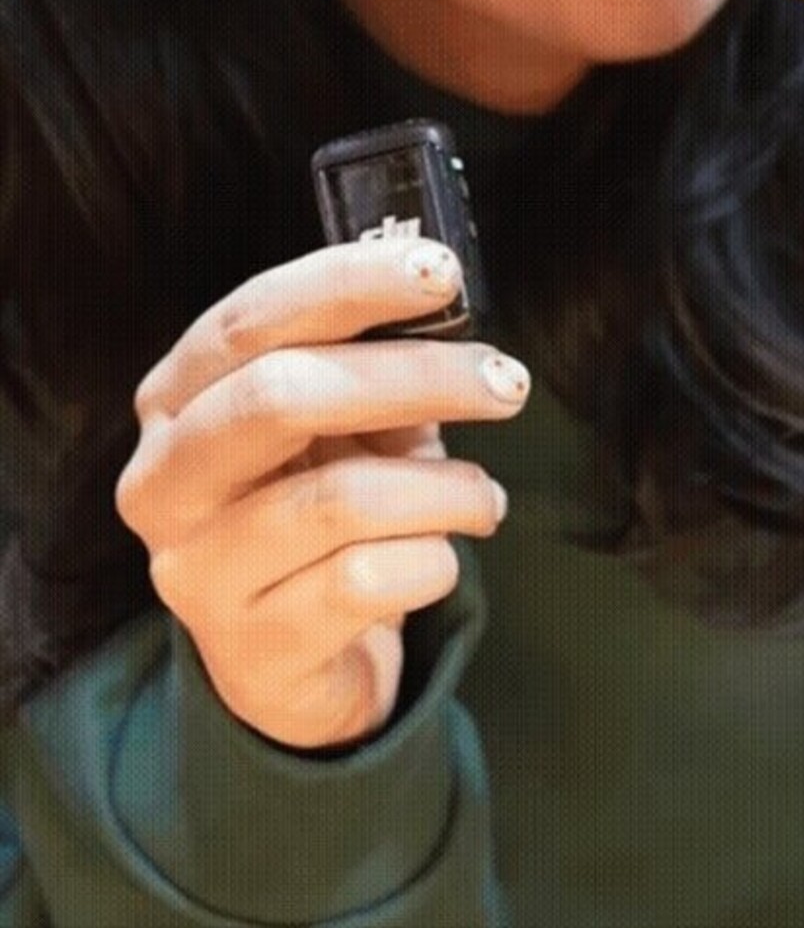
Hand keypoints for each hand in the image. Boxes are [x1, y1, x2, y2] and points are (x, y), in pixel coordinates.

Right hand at [115, 237, 528, 748]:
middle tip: (504, 381)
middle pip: (280, 395)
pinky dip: (430, 560)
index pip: (251, 317)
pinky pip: (364, 583)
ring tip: (483, 496)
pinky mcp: (251, 653)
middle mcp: (163, 481)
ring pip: (337, 500)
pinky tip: (444, 557)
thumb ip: (368, 360)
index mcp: (175, 398)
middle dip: (412, 376)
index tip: (441, 273)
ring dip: (442, 489)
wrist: (293, 665)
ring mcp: (197, 572)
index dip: (348, 283)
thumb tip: (437, 295)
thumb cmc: (317, 506)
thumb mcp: (337, 423)